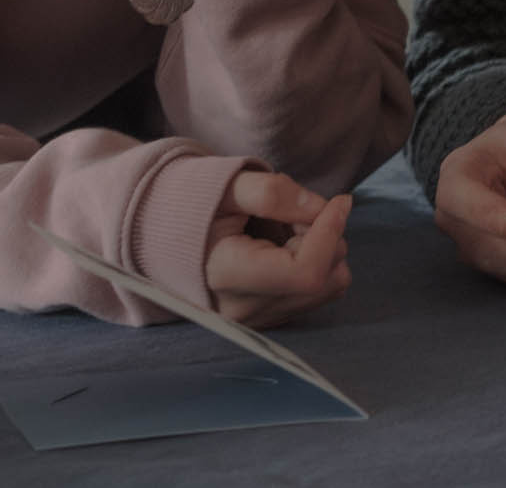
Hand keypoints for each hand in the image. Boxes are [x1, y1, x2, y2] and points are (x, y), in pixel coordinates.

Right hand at [204, 171, 351, 327]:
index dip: (331, 232)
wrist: (165, 234)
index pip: (306, 271)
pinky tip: (285, 249)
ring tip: (287, 231)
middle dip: (326, 237)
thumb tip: (321, 208)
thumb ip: (274, 193)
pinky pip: (317, 295)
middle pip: (324, 280)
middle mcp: (244, 309)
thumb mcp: (230, 186)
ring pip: (328, 288)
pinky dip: (315, 266)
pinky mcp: (268, 320)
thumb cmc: (197, 206)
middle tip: (295, 214)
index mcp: (228, 275)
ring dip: (323, 252)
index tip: (339, 200)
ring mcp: (257, 320)